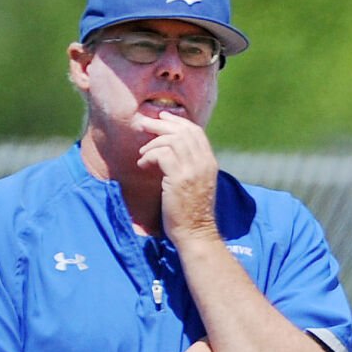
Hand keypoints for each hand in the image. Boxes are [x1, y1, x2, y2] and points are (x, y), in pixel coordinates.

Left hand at [137, 115, 220, 246]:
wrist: (195, 233)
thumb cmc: (192, 213)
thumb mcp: (196, 184)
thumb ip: (191, 166)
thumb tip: (174, 150)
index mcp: (209, 163)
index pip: (196, 132)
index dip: (178, 122)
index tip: (163, 117)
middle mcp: (203, 163)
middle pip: (182, 132)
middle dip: (161, 125)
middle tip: (145, 123)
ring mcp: (192, 170)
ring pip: (171, 141)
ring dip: (152, 143)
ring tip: (143, 153)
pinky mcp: (179, 179)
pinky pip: (161, 155)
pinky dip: (149, 156)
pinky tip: (142, 165)